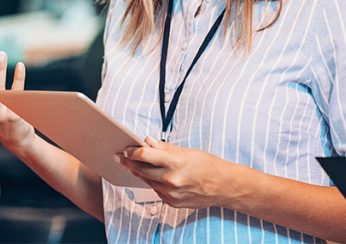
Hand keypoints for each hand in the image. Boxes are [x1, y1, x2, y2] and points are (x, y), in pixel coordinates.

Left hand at [120, 136, 237, 208]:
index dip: (132, 151)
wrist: (224, 187)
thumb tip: (148, 141)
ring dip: (139, 172)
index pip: (145, 156)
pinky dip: (153, 182)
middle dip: (129, 162)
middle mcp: (171, 180)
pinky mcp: (172, 203)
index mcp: (176, 163)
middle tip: (121, 157)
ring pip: (147, 181)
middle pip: (141, 170)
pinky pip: (156, 191)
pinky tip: (153, 176)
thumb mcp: (188, 152)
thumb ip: (165, 148)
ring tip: (133, 165)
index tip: (126, 149)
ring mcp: (171, 194)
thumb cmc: (209, 166)